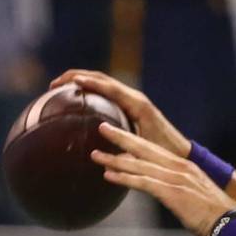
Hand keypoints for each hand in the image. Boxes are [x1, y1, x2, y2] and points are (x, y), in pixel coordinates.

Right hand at [51, 70, 191, 157]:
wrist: (181, 151)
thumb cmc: (164, 153)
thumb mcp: (142, 153)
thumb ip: (123, 154)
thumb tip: (99, 159)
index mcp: (138, 105)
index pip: (109, 88)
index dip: (88, 82)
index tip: (69, 81)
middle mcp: (136, 98)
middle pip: (103, 79)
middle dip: (78, 76)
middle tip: (55, 83)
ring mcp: (134, 100)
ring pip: (104, 83)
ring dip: (82, 80)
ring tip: (60, 87)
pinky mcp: (132, 105)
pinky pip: (108, 92)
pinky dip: (91, 90)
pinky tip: (77, 98)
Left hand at [91, 122, 235, 235]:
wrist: (229, 223)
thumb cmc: (214, 215)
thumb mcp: (194, 196)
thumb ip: (177, 189)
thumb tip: (163, 192)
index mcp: (185, 167)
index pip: (155, 150)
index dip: (136, 140)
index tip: (120, 132)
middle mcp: (179, 168)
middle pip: (145, 149)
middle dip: (122, 137)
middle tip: (102, 128)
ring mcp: (175, 179)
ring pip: (139, 165)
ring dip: (115, 159)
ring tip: (95, 154)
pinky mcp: (172, 192)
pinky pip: (143, 183)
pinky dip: (124, 178)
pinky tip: (109, 175)